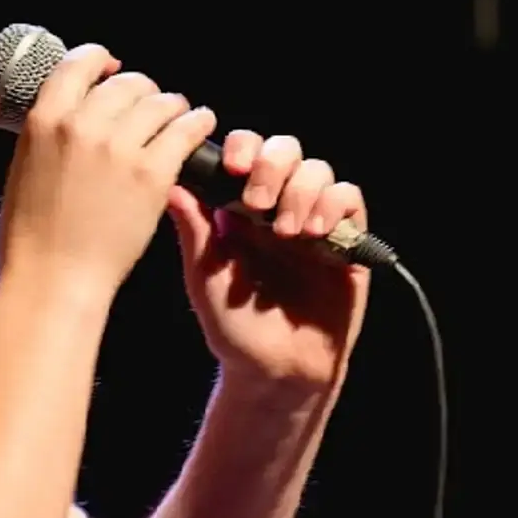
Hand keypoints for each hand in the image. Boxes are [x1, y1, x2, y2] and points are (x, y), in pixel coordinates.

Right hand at [0, 45, 218, 295]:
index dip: (103, 60)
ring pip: (162, 101)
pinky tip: (200, 125)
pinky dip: (197, 122)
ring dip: (172, 107)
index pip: (81, 62)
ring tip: (178, 118)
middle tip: (150, 108)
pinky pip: (186, 128)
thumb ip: (51, 133)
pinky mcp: (152, 174)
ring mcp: (119, 148)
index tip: (114, 69)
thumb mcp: (25, 167)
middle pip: (128, 82)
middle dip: (142, 91)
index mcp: (44, 119)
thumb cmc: (33, 233)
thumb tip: (75, 112)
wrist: (52, 278)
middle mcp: (82, 124)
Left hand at [163, 131, 369, 394]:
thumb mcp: (204, 276)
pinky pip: (349, 198)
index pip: (244, 152)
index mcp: (237, 207)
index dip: (241, 147)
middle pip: (283, 149)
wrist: (276, 369)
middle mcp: (276, 205)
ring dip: (301, 191)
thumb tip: (169, 183)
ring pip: (317, 169)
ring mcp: (312, 219)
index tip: (232, 166)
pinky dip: (332, 205)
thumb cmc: (233, 325)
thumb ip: (194, 229)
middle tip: (258, 201)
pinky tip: (314, 234)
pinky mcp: (345, 239)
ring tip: (287, 232)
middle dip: (272, 165)